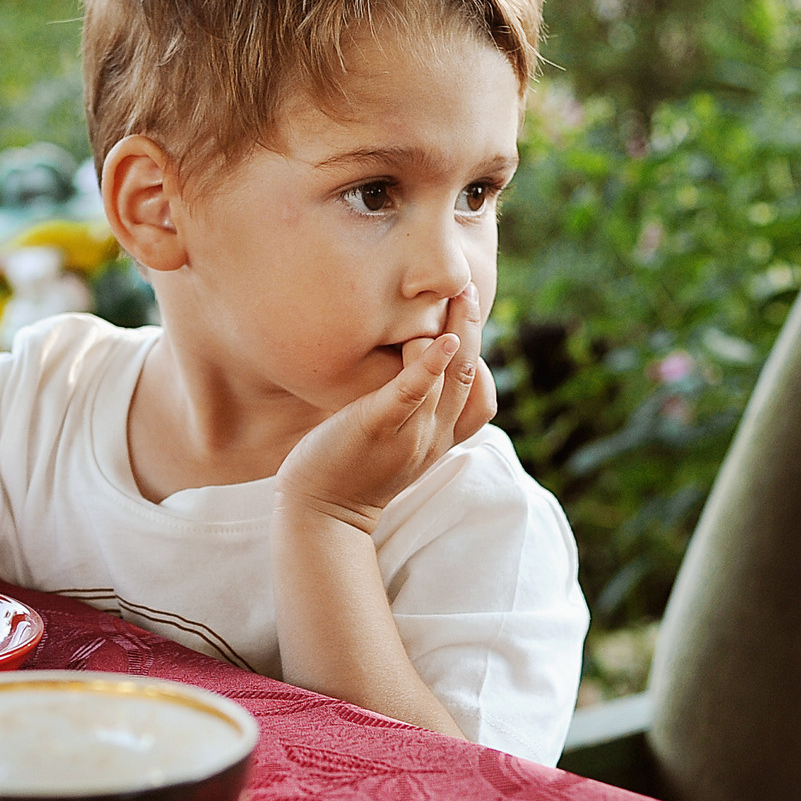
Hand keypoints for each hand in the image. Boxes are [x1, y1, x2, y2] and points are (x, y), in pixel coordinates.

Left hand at [276, 285, 493, 532]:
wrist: (320, 514)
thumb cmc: (348, 470)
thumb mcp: (392, 441)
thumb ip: (405, 411)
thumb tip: (405, 371)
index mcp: (439, 441)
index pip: (480, 398)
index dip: (479, 358)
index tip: (468, 319)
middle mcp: (434, 437)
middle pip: (469, 376)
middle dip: (473, 328)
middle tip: (470, 286)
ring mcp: (410, 433)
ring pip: (450, 377)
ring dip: (459, 330)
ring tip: (459, 292)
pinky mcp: (379, 426)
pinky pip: (412, 392)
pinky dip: (428, 365)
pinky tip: (438, 339)